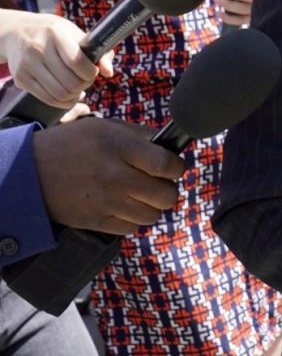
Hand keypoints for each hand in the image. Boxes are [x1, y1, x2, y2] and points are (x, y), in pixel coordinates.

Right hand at [0, 11, 112, 109]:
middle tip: (85, 80)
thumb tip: (109, 72)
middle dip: (84, 85)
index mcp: (55, 34)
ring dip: (75, 95)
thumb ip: (99, 52)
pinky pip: (48, 99)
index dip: (91, 72)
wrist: (18, 32)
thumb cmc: (55, 33)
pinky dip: (63, 102)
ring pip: (60, 94)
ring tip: (77, 88)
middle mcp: (38, 48)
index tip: (92, 71)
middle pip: (70, 82)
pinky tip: (68, 95)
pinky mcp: (21, 78)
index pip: (77, 62)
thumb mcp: (76, 34)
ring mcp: (27, 65)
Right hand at [33, 117, 184, 234]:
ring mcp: (106, 201)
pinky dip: (132, 219)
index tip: (173, 167)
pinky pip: (131, 228)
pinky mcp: (96, 221)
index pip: (167, 165)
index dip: (177, 167)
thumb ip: (139, 135)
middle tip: (158, 183)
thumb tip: (169, 145)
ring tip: (140, 195)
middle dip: (167, 189)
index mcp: (120, 147)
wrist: (31, 171)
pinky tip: (123, 206)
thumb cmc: (72, 144)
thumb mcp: (105, 127)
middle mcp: (116, 176)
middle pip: (166, 195)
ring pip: (152, 215)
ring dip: (151, 206)